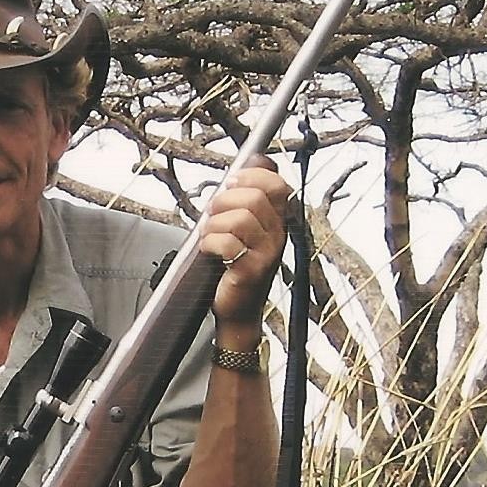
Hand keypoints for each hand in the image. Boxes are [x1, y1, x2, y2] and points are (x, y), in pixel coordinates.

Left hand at [200, 159, 291, 339]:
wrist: (237, 311)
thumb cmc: (235, 269)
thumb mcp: (243, 232)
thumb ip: (242, 205)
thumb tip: (234, 175)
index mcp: (276, 222)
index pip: (277, 184)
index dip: (253, 175)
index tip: (231, 183)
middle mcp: (276, 236)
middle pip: (255, 197)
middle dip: (224, 200)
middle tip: (212, 213)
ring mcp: (266, 254)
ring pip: (240, 219)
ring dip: (214, 223)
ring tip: (208, 234)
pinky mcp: (251, 271)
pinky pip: (228, 244)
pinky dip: (210, 243)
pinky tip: (209, 251)